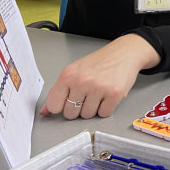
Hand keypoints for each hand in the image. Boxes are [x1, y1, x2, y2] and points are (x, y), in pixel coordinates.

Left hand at [40, 34, 160, 118]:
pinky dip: (106, 108)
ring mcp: (99, 88)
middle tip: (86, 96)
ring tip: (98, 94)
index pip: (54, 105)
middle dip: (78, 108)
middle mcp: (82, 81)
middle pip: (70, 114)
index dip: (61, 106)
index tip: (67, 102)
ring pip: (87, 115)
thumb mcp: (74, 71)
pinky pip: (104, 114)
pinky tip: (107, 96)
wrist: (124, 53)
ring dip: (93, 108)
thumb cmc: (99, 62)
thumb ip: (59, 91)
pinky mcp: (114, 94)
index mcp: (68, 75)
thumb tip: (45, 111)